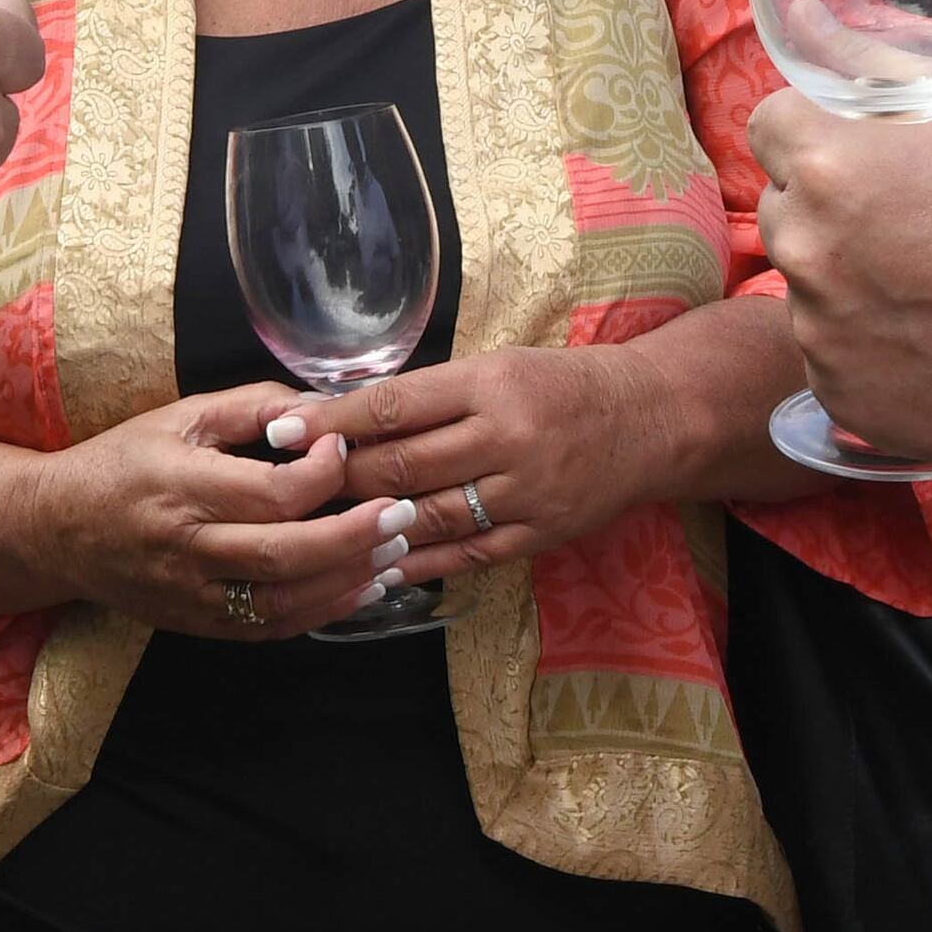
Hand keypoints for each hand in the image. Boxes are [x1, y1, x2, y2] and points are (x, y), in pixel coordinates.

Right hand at [21, 382, 402, 636]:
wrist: (57, 529)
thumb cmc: (122, 463)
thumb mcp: (179, 416)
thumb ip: (252, 405)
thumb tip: (322, 404)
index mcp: (182, 485)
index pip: (272, 492)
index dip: (323, 474)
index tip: (344, 449)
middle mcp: (186, 547)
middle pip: (287, 554)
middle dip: (355, 536)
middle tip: (403, 514)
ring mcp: (192, 594)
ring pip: (285, 601)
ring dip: (349, 580)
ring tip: (396, 551)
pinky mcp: (198, 623)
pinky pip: (271, 626)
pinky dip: (322, 610)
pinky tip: (360, 587)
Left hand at [277, 342, 666, 584]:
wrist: (649, 420)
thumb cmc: (560, 386)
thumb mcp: (498, 368)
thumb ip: (431, 394)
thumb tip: (346, 416)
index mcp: (490, 384)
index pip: (393, 405)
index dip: (331, 422)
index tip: (283, 430)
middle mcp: (506, 437)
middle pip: (402, 465)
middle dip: (338, 476)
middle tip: (289, 484)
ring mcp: (525, 492)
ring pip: (428, 514)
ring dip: (369, 522)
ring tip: (321, 526)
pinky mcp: (540, 534)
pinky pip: (466, 555)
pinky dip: (418, 563)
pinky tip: (378, 564)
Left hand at [751, 92, 931, 471]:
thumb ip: (877, 82)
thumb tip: (811, 33)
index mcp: (830, 164)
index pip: (771, 128)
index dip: (820, 138)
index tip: (863, 158)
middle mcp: (806, 248)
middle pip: (786, 210)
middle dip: (833, 212)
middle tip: (914, 230)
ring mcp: (819, 331)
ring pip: (810, 289)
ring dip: (852, 287)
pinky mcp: (842, 397)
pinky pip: (835, 359)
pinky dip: (872, 353)